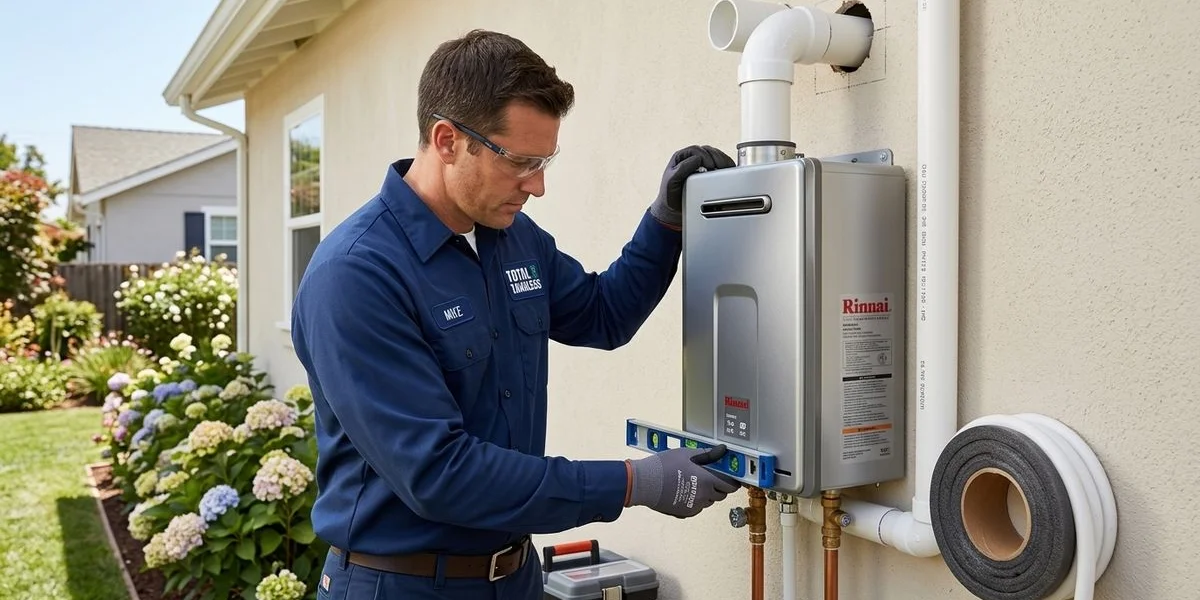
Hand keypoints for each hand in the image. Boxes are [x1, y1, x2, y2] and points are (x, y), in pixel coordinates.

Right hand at [626, 445, 741, 518]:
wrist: (644, 483)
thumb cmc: (664, 466)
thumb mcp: (687, 454)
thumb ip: (707, 454)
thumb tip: (722, 450)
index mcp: (707, 481)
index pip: (731, 485)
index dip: (732, 481)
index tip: (731, 477)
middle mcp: (704, 496)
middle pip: (721, 494)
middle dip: (719, 486)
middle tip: (709, 476)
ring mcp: (695, 507)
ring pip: (709, 501)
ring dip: (707, 494)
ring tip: (692, 482)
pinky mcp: (685, 513)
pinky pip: (697, 507)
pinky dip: (695, 500)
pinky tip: (684, 491)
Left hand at [649, 145, 735, 228]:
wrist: (675, 208)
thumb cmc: (671, 194)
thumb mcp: (672, 181)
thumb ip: (682, 168)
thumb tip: (697, 159)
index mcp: (680, 157)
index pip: (695, 150)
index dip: (704, 156)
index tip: (710, 166)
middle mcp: (690, 158)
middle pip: (707, 150)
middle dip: (716, 157)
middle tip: (720, 166)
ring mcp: (700, 164)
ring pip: (714, 154)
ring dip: (722, 159)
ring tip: (726, 167)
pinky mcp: (708, 170)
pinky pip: (718, 162)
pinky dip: (724, 164)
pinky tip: (728, 169)